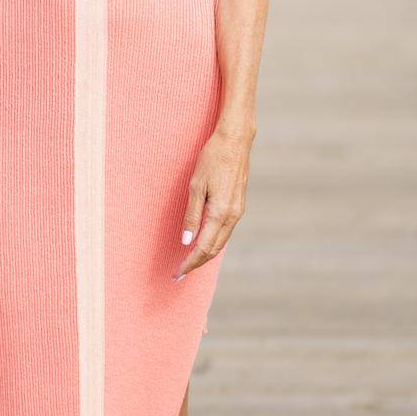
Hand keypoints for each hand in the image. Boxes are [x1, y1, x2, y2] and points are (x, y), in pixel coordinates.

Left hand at [174, 123, 252, 279]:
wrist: (235, 141)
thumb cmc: (212, 158)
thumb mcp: (196, 185)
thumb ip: (192, 215)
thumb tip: (187, 241)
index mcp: (220, 212)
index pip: (203, 247)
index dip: (190, 263)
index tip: (177, 273)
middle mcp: (233, 216)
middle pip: (213, 249)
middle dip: (196, 263)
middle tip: (180, 273)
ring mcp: (238, 211)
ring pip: (221, 242)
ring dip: (205, 254)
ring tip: (189, 261)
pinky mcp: (239, 205)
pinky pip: (226, 231)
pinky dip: (213, 241)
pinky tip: (203, 242)